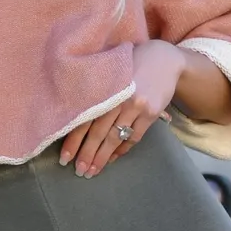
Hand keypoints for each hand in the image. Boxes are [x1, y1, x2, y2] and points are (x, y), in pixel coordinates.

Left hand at [60, 40, 182, 177]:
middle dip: (87, 154)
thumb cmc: (131, 64)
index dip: (73, 141)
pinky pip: (134, 137)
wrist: (165, 59)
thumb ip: (96, 93)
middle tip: (79, 171)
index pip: (84, 118)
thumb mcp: (111, 72)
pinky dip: (122, 149)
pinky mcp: (151, 113)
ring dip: (103, 157)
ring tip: (92, 171)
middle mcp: (119, 97)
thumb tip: (74, 121)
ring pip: (115, 137)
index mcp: (104, 86)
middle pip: (98, 132)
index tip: (65, 159)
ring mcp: (136, 106)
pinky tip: (113, 158)